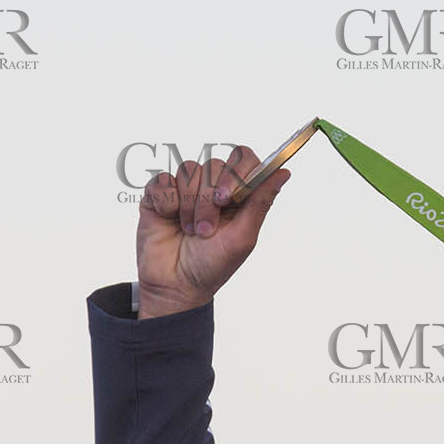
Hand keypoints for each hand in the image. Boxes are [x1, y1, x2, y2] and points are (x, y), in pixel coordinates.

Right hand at [135, 145, 291, 317]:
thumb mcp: (243, 237)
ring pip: (188, 170)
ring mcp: (185, 188)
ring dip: (189, 205)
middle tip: (206, 229)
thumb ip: (261, 202)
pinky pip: (162, 180)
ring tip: (190, 230)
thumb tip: (284, 172)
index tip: (227, 196)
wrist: (175, 285)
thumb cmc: (213, 265)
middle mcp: (212, 187)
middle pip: (214, 165)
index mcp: (238, 195)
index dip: (237, 170)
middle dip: (208, 200)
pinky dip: (167, 202)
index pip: (244, 159)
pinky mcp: (159, 194)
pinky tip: (169, 219)